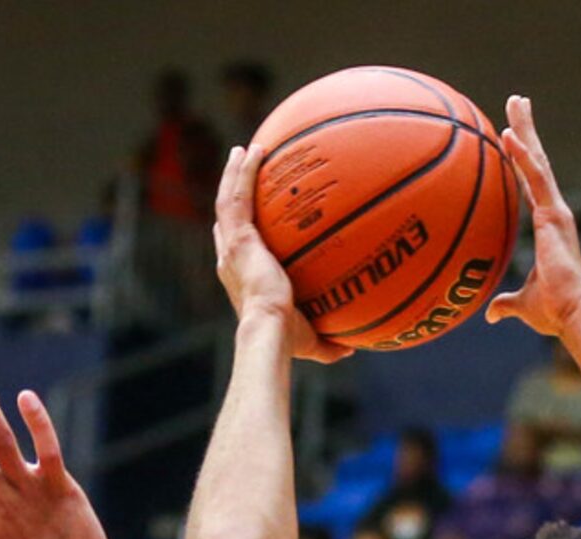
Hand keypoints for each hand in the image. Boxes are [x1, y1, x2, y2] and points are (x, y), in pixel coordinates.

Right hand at [213, 145, 351, 365]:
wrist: (268, 330)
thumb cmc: (285, 341)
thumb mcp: (310, 341)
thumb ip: (330, 343)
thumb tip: (354, 347)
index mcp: (241, 279)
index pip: (234, 249)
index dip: (235, 233)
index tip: (245, 220)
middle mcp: (230, 260)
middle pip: (226, 220)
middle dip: (232, 195)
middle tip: (241, 173)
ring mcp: (232, 246)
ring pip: (227, 201)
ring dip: (234, 174)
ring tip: (244, 150)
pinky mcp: (238, 237)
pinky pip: (237, 196)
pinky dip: (243, 172)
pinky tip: (254, 150)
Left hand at [485, 96, 580, 339]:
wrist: (571, 314)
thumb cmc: (552, 312)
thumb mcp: (521, 304)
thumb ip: (505, 304)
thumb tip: (491, 313)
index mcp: (547, 223)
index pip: (532, 182)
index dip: (523, 158)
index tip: (513, 135)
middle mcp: (554, 210)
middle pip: (537, 161)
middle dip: (527, 130)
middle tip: (517, 101)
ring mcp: (556, 210)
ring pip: (538, 161)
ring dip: (525, 131)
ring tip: (515, 103)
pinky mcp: (554, 215)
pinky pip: (536, 179)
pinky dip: (523, 156)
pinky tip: (509, 136)